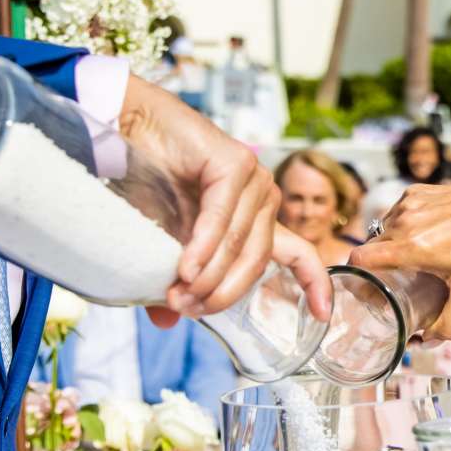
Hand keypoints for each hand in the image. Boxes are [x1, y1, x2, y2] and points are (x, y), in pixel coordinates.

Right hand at [117, 82, 330, 321]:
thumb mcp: (164, 241)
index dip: (315, 284)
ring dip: (209, 275)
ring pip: (240, 243)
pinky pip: (223, 218)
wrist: (126, 129)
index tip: (324, 315)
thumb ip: (174, 279)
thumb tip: (168, 321)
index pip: (299, 254)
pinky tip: (186, 268)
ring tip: (179, 294)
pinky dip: (204, 247)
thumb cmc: (147, 180)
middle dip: (224, 292)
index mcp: (254, 219)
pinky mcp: (235, 162)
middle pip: (258, 260)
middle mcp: (262, 198)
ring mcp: (253, 178)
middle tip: (190, 309)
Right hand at [351, 179, 450, 339]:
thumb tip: (427, 341)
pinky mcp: (416, 191)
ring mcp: (409, 203)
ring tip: (413, 258)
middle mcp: (405, 222)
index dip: (357, 276)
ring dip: (391, 245)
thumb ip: (449, 325)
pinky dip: (403, 226)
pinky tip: (424, 235)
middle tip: (395, 280)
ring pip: (383, 230)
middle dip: (378, 265)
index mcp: (413, 247)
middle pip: (371, 247)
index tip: (366, 288)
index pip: (360, 259)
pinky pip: (396, 213)